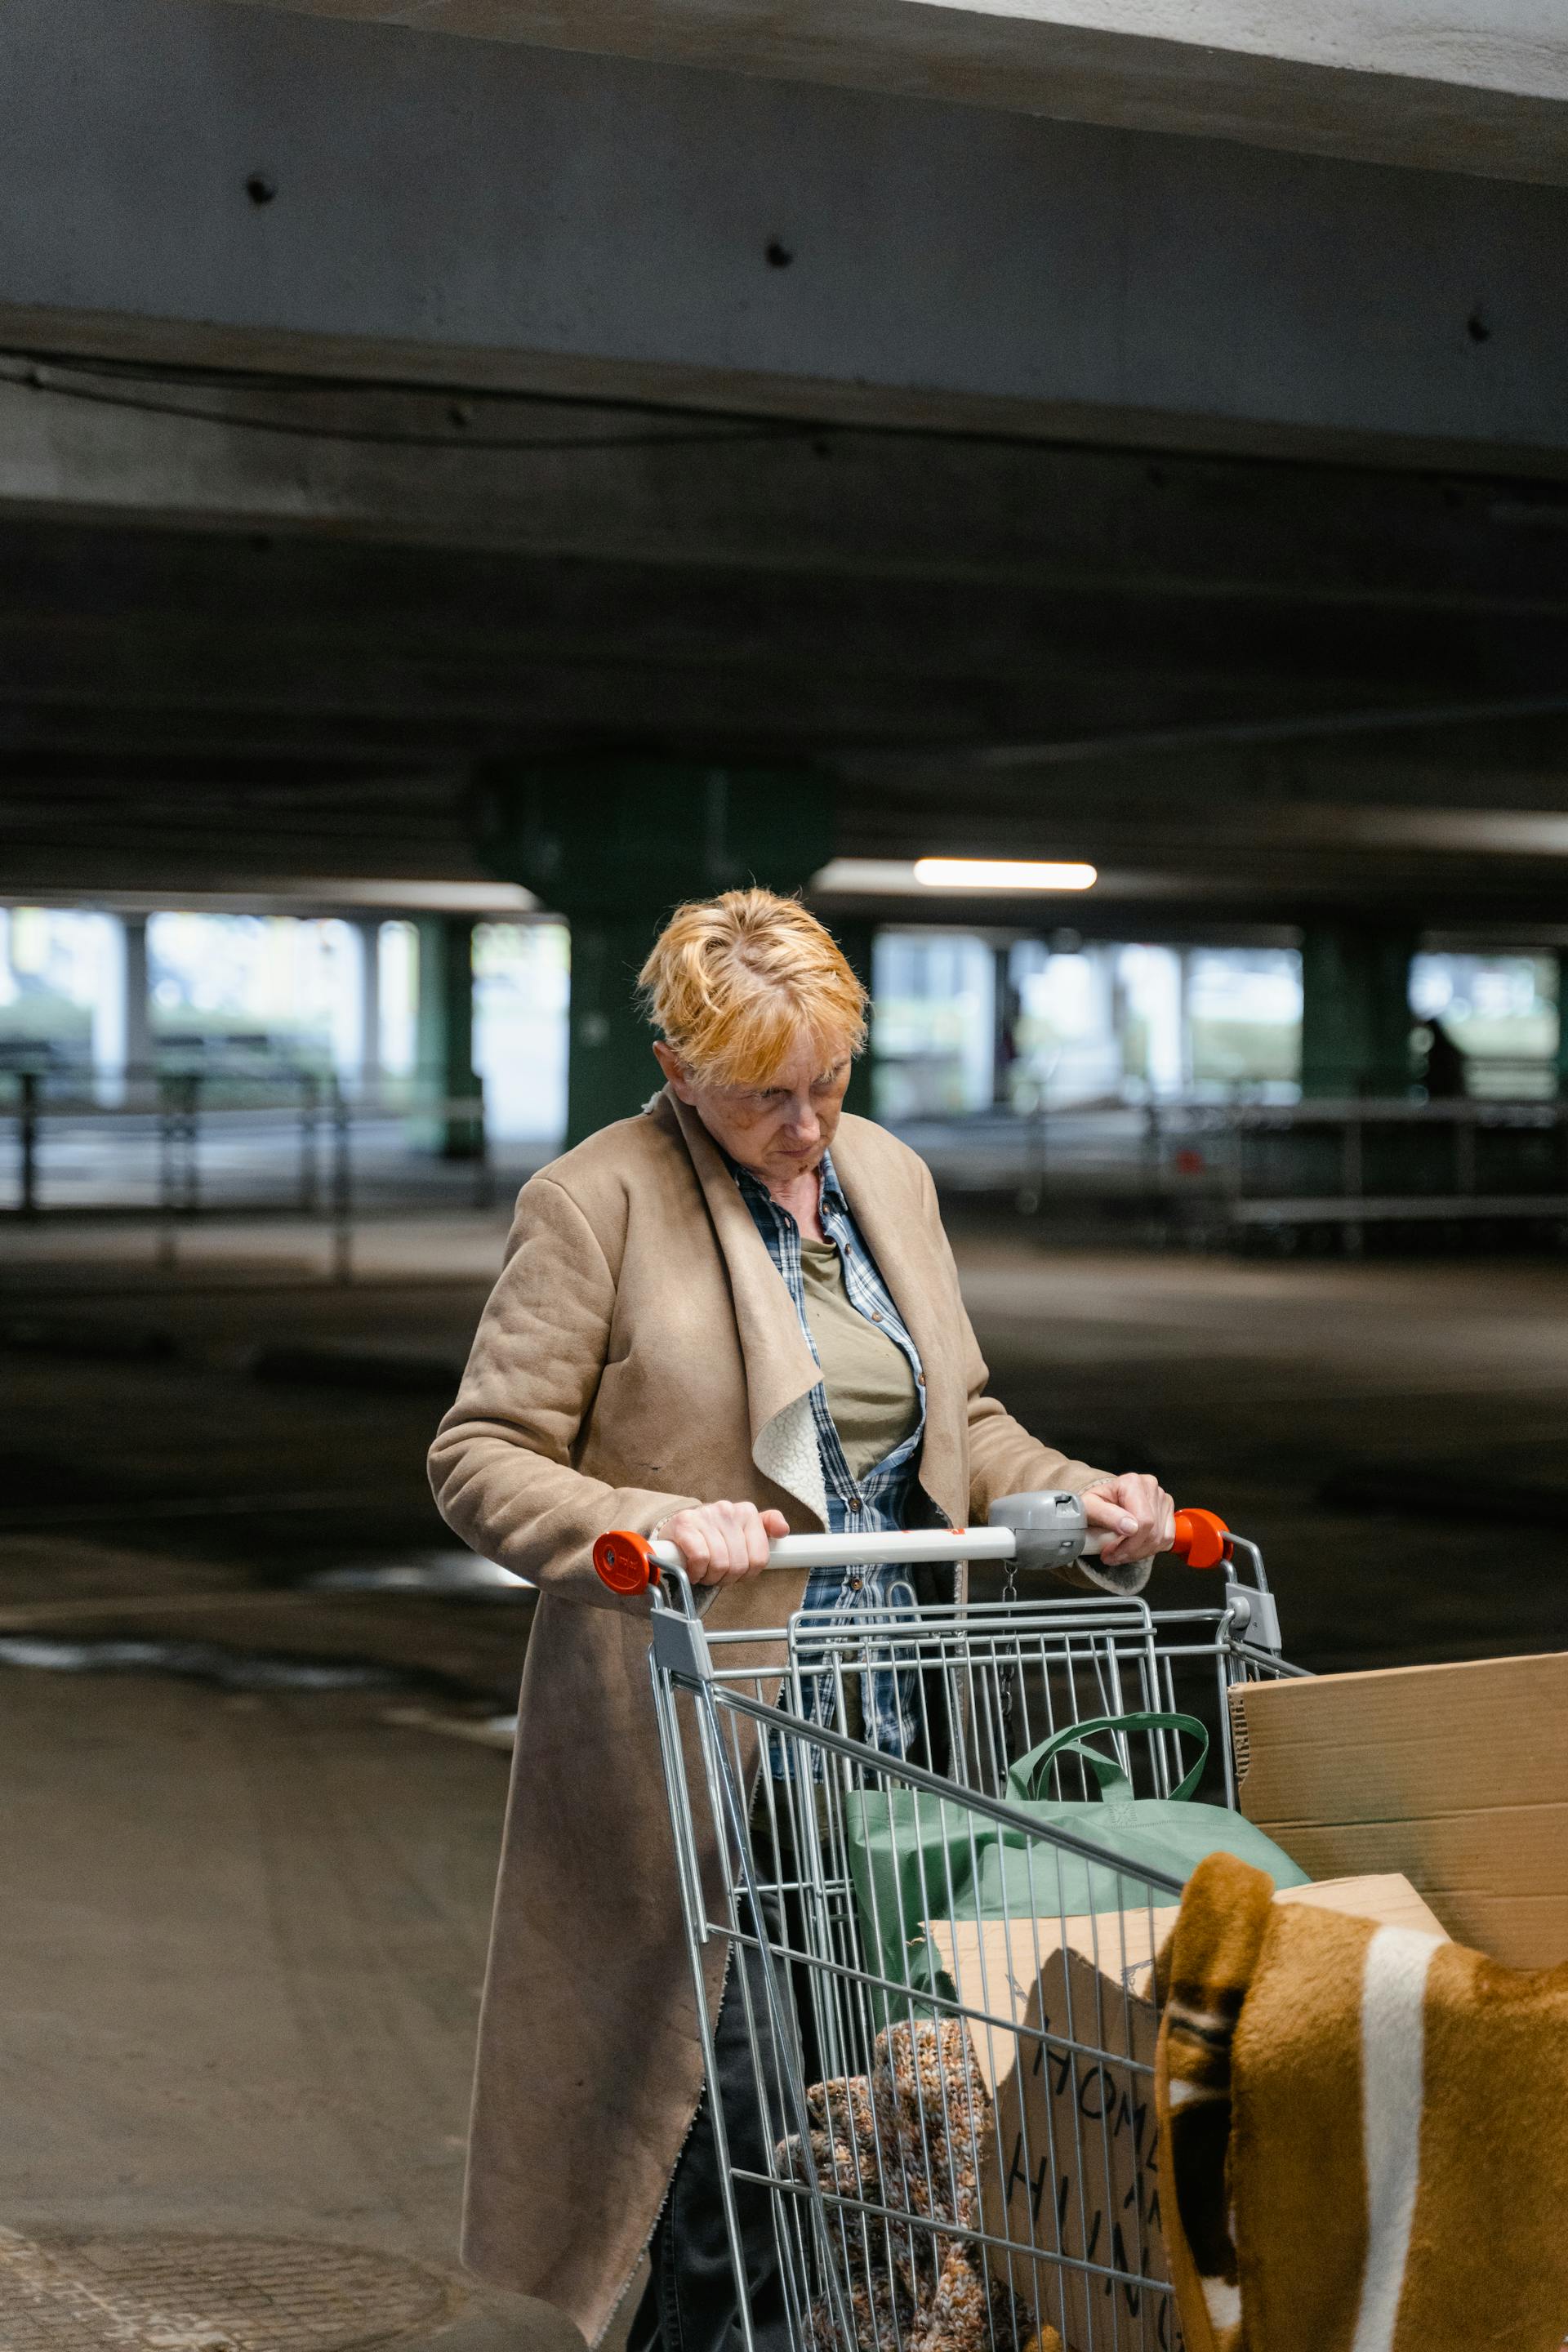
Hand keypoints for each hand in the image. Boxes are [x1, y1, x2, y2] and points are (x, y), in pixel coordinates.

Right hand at [660, 1500, 790, 1586]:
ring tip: (704, 1572)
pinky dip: (696, 1571)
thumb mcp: (743, 1531)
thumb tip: (783, 1530)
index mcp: (747, 1512)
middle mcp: (728, 1509)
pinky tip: (693, 1570)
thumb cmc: (712, 1536)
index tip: (735, 1572)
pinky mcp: (685, 1523)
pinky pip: (701, 1558)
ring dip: (710, 1577)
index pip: (759, 1559)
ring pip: (720, 1563)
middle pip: (739, 1564)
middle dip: (726, 1577)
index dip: (746, 1573)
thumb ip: (766, 1528)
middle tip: (716, 1575)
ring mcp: (706, 1515)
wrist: (676, 1530)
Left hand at [1082, 1474, 1174, 1568]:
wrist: (1101, 1501)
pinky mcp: (1167, 1510)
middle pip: (1152, 1531)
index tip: (1110, 1553)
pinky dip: (1150, 1549)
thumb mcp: (1089, 1507)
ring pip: (1160, 1538)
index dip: (1129, 1544)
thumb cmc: (1094, 1504)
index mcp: (1132, 1483)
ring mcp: (1162, 1498)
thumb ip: (1106, 1515)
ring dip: (1139, 1553)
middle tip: (1113, 1557)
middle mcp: (1150, 1487)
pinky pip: (1167, 1539)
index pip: (1143, 1520)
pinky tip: (1135, 1549)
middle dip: (1132, 1551)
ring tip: (1121, 1554)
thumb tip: (1130, 1527)